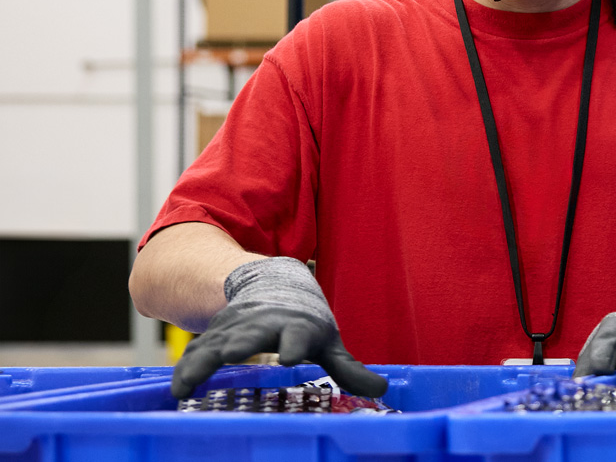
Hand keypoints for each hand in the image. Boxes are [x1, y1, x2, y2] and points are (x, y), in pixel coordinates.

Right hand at [171, 257, 386, 398]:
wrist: (271, 283)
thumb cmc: (304, 320)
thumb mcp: (328, 341)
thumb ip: (348, 368)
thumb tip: (381, 390)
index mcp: (297, 325)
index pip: (298, 333)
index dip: (294, 344)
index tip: (289, 357)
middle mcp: (264, 323)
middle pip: (252, 333)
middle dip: (243, 343)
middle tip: (234, 355)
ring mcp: (236, 328)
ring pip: (216, 344)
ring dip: (202, 363)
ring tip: (189, 386)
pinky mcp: (214, 335)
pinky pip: (196, 353)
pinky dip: (185, 369)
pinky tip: (177, 391)